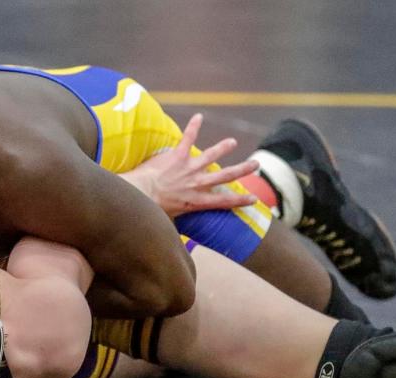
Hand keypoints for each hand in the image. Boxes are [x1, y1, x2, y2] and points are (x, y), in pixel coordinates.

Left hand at [120, 113, 259, 216]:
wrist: (140, 194)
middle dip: (242, 170)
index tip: (254, 199)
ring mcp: (188, 169)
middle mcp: (196, 184)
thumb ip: (176, 225)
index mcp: (196, 201)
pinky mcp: (177, 156)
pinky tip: (198, 116)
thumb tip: (174, 243)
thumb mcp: (169, 221)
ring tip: (232, 142)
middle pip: (225, 177)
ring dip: (222, 148)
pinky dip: (193, 127)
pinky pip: (187, 139)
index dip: (240, 200)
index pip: (223, 202)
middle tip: (256, 164)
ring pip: (210, 156)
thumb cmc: (152, 209)